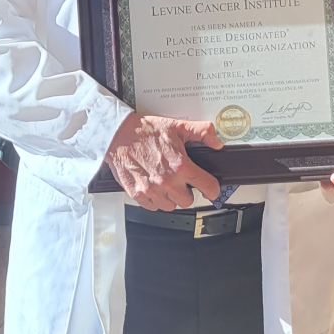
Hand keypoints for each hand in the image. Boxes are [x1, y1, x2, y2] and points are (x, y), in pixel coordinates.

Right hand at [105, 112, 223, 209]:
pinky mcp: (137, 194)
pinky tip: (154, 187)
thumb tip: (216, 142)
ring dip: (171, 197)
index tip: (211, 189)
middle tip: (181, 181)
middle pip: (188, 201)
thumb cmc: (145, 131)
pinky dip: (155, 200)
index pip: (207, 186)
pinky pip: (153, 207)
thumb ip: (201, 132)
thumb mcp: (177, 126)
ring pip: (171, 206)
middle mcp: (167, 180)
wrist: (118, 135)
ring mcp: (151, 189)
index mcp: (180, 165)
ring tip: (166, 184)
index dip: (212, 189)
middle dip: (187, 192)